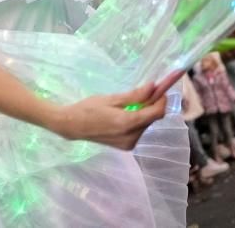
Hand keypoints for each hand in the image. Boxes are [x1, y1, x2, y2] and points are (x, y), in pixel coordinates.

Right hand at [50, 84, 167, 150]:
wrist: (72, 126)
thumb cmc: (89, 108)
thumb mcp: (112, 98)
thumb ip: (134, 95)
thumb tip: (153, 87)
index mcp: (127, 123)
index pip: (156, 113)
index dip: (162, 99)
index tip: (161, 87)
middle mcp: (131, 137)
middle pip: (152, 118)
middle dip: (153, 104)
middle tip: (146, 90)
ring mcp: (129, 144)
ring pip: (147, 124)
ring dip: (145, 112)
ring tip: (131, 103)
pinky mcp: (126, 147)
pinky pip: (139, 130)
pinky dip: (138, 120)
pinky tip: (126, 113)